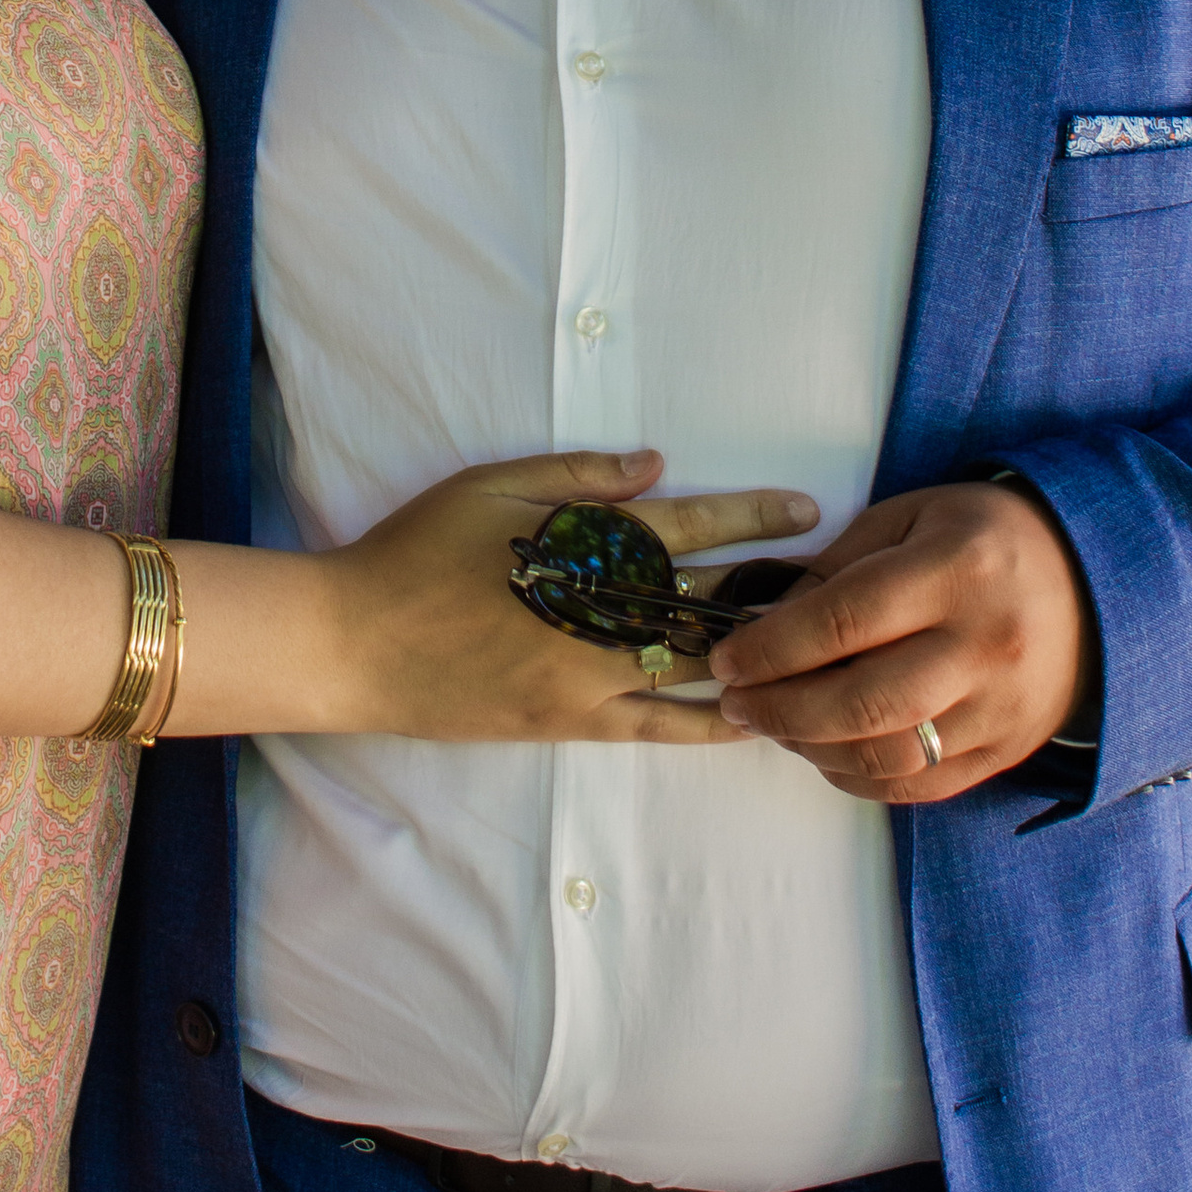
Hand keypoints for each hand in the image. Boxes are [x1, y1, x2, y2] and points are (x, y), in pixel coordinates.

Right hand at [327, 448, 821, 747]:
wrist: (354, 642)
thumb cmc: (415, 550)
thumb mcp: (489, 484)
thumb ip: (577, 476)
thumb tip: (657, 464)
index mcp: (583, 546)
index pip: (690, 526)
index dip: (752, 517)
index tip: (806, 511)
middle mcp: (599, 614)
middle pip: (708, 597)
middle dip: (775, 585)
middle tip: (838, 577)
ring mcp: (589, 676)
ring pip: (696, 664)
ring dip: (757, 649)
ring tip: (816, 640)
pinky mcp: (571, 722)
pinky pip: (657, 726)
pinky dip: (711, 722)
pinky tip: (756, 716)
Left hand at [706, 480, 1093, 799]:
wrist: (1095, 583)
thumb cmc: (985, 539)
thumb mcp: (914, 516)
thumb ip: (839, 564)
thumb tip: (764, 618)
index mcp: (955, 570)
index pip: (843, 620)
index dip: (771, 647)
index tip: (726, 659)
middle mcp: (983, 644)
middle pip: (861, 701)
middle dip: (780, 709)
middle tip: (736, 703)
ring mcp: (1000, 706)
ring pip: (888, 755)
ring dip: (813, 749)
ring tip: (775, 727)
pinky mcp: (1007, 748)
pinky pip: (920, 784)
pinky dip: (860, 778)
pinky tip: (826, 753)